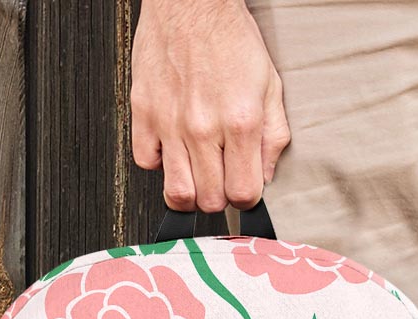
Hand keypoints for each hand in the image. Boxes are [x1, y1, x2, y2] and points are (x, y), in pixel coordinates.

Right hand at [131, 0, 290, 212]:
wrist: (191, 1)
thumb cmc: (230, 39)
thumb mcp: (270, 87)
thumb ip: (273, 137)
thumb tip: (266, 176)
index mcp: (240, 123)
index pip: (243, 194)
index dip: (246, 198)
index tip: (243, 188)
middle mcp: (203, 127)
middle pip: (210, 201)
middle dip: (219, 197)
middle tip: (220, 178)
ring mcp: (170, 122)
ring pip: (177, 192)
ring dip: (190, 192)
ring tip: (197, 175)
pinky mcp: (143, 111)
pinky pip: (145, 162)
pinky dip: (159, 163)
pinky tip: (172, 149)